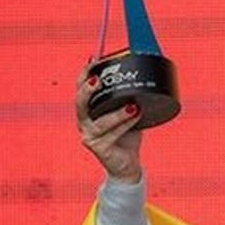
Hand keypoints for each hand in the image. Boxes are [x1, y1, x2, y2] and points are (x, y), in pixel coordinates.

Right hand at [76, 66, 142, 182]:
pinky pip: (111, 134)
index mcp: (88, 111)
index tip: (93, 60)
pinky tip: (136, 117)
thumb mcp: (127, 112)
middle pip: (79, 103)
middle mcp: (84, 122)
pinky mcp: (98, 148)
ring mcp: (89, 136)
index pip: (80, 89)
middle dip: (87, 90)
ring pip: (100, 122)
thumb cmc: (126, 136)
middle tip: (98, 79)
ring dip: (117, 113)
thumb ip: (129, 97)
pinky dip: (125, 125)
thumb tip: (145, 71)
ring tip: (133, 105)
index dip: (84, 74)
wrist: (128, 164)